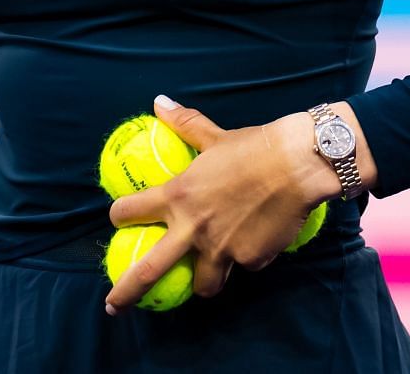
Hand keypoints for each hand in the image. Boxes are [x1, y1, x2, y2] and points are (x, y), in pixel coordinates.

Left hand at [103, 97, 339, 314]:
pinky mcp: (250, 260)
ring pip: (204, 285)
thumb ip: (184, 124)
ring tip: (203, 278)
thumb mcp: (214, 136)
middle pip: (148, 271)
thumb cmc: (253, 147)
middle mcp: (193, 229)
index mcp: (178, 197)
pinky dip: (244, 257)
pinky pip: (243, 266)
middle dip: (125, 293)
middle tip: (112, 307)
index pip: (130, 212)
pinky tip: (255, 241)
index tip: (118, 221)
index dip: (120, 216)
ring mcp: (222, 249)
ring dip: (201, 282)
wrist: (298, 165)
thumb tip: (159, 102)